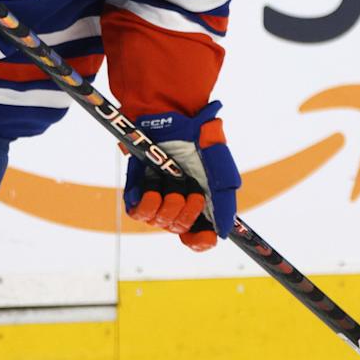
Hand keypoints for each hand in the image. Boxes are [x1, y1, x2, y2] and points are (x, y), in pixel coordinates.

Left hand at [122, 102, 240, 250]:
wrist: (172, 118)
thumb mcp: (219, 170)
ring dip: (170, 205)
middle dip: (188, 214)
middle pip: (180, 229)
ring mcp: (155, 198)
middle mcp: (176, 203)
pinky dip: (149, 203)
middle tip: (194, 192)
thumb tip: (223, 232)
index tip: (206, 236)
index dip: (200, 241)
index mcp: (198, 201)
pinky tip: (155, 188)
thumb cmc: (197, 140)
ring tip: (174, 183)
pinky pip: (139, 212)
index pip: (198, 236)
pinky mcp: (136, 191)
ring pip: (160, 222)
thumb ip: (224, 202)